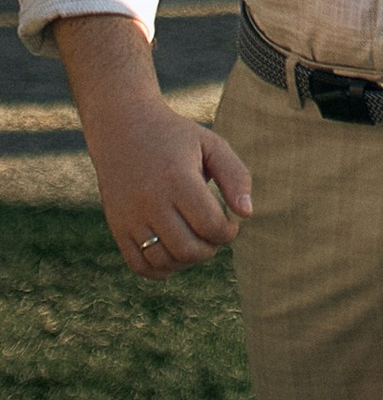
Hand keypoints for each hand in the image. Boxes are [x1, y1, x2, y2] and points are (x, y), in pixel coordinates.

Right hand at [91, 95, 252, 278]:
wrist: (123, 129)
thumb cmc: (175, 137)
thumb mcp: (211, 145)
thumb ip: (235, 176)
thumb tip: (247, 214)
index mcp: (178, 179)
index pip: (210, 225)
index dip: (228, 233)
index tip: (231, 224)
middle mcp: (150, 201)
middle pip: (187, 249)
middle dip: (210, 250)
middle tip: (214, 235)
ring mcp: (130, 217)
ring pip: (163, 261)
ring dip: (187, 261)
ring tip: (195, 241)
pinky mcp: (117, 227)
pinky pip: (138, 265)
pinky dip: (160, 270)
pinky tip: (174, 254)